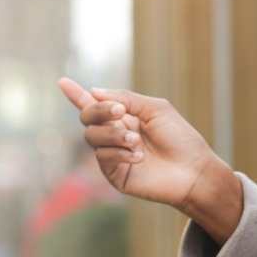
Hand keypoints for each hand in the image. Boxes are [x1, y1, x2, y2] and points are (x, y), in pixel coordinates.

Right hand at [58, 78, 242, 245]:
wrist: (193, 170)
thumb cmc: (180, 137)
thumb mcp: (155, 109)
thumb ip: (126, 99)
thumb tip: (94, 91)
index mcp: (124, 117)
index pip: (95, 104)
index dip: (77, 94)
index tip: (62, 81)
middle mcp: (115, 135)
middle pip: (87, 118)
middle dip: (100, 111)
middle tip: (120, 112)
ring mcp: (113, 155)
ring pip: (92, 137)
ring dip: (114, 135)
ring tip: (136, 141)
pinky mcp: (115, 175)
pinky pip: (103, 158)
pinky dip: (120, 154)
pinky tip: (139, 157)